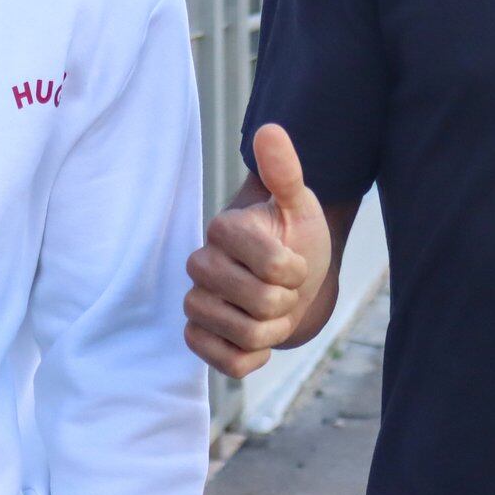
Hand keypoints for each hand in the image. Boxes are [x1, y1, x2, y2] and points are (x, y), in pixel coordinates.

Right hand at [184, 124, 332, 377]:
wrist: (291, 281)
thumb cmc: (295, 239)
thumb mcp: (298, 205)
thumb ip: (284, 171)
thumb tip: (269, 130)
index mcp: (223, 229)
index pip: (274, 265)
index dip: (296, 270)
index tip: (295, 261)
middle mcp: (200, 264)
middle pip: (261, 303)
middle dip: (287, 302)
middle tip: (284, 290)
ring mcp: (196, 303)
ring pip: (247, 336)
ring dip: (274, 330)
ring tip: (271, 312)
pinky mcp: (197, 338)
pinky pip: (228, 364)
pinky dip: (254, 358)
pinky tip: (257, 340)